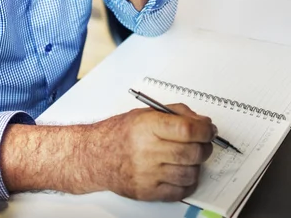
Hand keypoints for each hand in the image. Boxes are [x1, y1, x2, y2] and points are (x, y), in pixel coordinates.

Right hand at [82, 105, 214, 200]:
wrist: (96, 156)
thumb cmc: (119, 134)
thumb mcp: (144, 114)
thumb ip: (175, 114)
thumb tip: (202, 122)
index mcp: (146, 127)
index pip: (186, 129)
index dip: (204, 129)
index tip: (209, 129)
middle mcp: (147, 150)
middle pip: (193, 152)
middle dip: (204, 147)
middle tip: (202, 142)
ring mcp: (149, 173)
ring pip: (191, 173)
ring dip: (195, 165)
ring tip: (186, 157)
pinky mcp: (150, 191)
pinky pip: (182, 190)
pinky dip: (186, 182)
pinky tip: (178, 171)